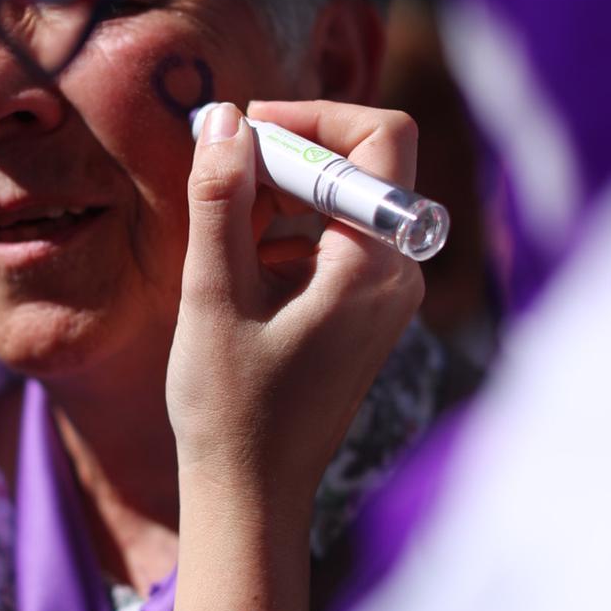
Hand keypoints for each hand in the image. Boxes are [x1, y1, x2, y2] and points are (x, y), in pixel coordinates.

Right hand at [167, 99, 424, 498]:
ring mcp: (388, 297)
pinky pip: (338, 241)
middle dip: (289, 153)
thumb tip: (224, 118)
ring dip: (282, 194)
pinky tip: (239, 264)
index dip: (314, 115)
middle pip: (363, 165)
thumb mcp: (212, 294)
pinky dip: (288, 232)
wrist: (252, 495)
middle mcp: (398, 274)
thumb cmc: (230, 406)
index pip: (380, 136)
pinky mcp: (366, 314)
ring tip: (221, 225)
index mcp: (373, 264)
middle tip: (220, 171)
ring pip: (346, 202)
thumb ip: (220, 198)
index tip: (246, 131)